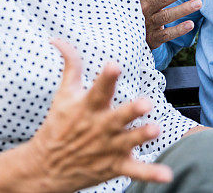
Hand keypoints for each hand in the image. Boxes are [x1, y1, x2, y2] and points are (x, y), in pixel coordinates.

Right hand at [26, 40, 172, 191]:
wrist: (44, 169)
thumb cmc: (58, 125)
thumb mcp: (63, 94)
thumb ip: (70, 65)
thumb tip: (58, 38)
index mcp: (88, 107)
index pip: (98, 90)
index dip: (107, 78)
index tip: (114, 64)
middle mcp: (99, 127)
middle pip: (118, 117)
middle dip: (131, 110)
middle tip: (145, 102)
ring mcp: (108, 148)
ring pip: (129, 141)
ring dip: (142, 136)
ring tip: (156, 129)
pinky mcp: (114, 166)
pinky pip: (135, 171)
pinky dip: (151, 174)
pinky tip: (167, 175)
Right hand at [137, 0, 204, 49]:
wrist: (126, 33)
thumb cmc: (145, 3)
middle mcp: (143, 6)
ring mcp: (146, 23)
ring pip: (165, 15)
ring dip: (183, 9)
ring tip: (200, 3)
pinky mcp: (151, 39)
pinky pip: (165, 34)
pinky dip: (178, 30)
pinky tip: (191, 24)